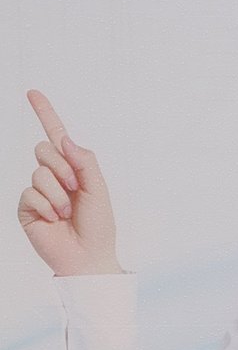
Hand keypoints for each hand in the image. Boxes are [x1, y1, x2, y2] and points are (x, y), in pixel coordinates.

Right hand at [17, 90, 121, 275]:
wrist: (88, 256)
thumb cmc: (98, 225)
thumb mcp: (98, 187)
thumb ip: (84, 160)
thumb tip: (63, 138)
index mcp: (72, 168)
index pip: (55, 135)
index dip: (45, 113)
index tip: (33, 92)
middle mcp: (52, 175)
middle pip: (43, 148)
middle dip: (62, 167)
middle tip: (74, 188)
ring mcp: (37, 191)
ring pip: (38, 172)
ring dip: (57, 193)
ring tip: (66, 212)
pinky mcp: (26, 207)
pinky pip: (30, 193)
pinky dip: (46, 206)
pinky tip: (54, 219)